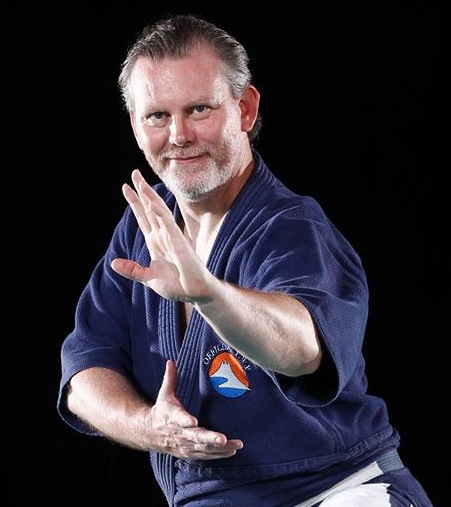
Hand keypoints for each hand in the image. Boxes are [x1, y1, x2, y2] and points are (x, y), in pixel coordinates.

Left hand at [111, 169, 212, 302]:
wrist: (194, 294)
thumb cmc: (177, 286)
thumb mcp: (149, 279)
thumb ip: (133, 270)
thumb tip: (114, 263)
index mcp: (155, 241)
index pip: (142, 217)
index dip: (134, 202)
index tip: (125, 187)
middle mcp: (162, 235)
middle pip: (150, 208)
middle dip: (141, 191)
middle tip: (134, 173)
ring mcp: (171, 237)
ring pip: (159, 211)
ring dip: (149, 196)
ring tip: (140, 182)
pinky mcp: (179, 242)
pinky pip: (168, 224)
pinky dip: (159, 213)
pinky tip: (150, 202)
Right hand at [149, 360, 242, 458]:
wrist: (149, 433)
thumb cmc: (162, 411)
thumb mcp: (164, 394)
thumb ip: (170, 378)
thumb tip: (170, 361)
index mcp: (172, 417)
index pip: (179, 418)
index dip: (185, 420)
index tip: (193, 421)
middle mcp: (179, 433)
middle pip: (195, 437)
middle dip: (209, 439)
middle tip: (222, 439)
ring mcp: (184, 445)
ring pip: (203, 449)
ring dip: (220, 448)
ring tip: (236, 445)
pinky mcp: (188, 453)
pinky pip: (204, 455)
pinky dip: (218, 455)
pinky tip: (231, 452)